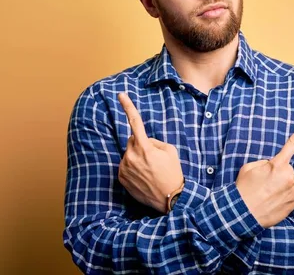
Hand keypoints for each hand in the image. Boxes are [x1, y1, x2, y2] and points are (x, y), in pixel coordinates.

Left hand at [117, 93, 183, 212]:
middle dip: (141, 144)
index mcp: (145, 147)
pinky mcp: (121, 177)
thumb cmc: (172, 172)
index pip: (135, 122)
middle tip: (154, 158)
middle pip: (132, 140)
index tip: (121, 95)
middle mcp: (131, 156)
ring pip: (129, 154)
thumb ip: (154, 141)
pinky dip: (132, 168)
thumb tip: (144, 141)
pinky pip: (125, 165)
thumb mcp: (170, 151)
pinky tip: (143, 177)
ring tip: (150, 170)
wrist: (170, 198)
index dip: (128, 107)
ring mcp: (125, 167)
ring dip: (137, 157)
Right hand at [236, 119, 293, 227]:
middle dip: (278, 173)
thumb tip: (273, 166)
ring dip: (282, 185)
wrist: (243, 213)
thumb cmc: (244, 189)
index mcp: (277, 165)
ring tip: (267, 193)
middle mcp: (289, 176)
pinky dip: (286, 195)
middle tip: (264, 183)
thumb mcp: (249, 168)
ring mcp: (293, 190)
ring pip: (290, 182)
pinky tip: (274, 200)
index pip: (292, 144)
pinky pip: (293, 193)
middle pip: (287, 169)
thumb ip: (265, 163)